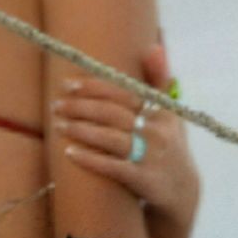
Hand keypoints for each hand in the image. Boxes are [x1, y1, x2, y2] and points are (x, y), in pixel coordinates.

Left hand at [53, 42, 198, 237]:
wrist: (181, 192)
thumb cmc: (168, 146)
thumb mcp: (170, 112)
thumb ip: (159, 80)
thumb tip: (155, 45)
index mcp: (161, 111)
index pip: (126, 92)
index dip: (97, 87)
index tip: (69, 83)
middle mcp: (157, 130)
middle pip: (114, 114)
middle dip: (82, 107)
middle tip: (56, 105)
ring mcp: (150, 155)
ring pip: (111, 138)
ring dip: (82, 130)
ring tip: (58, 125)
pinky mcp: (142, 179)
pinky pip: (112, 167)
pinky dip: (90, 159)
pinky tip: (69, 153)